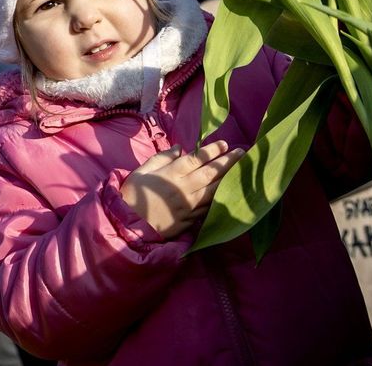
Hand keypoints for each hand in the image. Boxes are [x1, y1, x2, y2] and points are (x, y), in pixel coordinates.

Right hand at [120, 140, 244, 238]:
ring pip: (213, 190)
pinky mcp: (190, 220)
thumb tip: (179, 148)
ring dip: (228, 179)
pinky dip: (220, 199)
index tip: (224, 144)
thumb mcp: (140, 171)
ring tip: (242, 171)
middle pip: (210, 173)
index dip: (212, 151)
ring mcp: (188, 206)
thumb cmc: (132, 197)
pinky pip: (208, 207)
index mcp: (171, 174)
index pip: (197, 159)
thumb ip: (161, 158)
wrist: (129, 227)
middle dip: (227, 162)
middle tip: (242, 153)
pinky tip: (229, 193)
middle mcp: (183, 188)